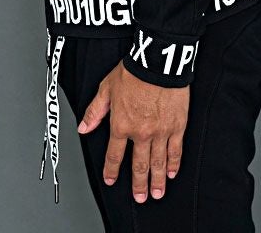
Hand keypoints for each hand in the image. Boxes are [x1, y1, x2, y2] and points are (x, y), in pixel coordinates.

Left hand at [77, 61, 189, 202]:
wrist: (157, 62)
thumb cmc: (132, 71)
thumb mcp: (106, 88)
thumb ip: (95, 111)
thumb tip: (84, 127)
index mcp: (121, 125)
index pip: (114, 155)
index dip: (112, 170)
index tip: (111, 180)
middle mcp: (140, 133)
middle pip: (139, 165)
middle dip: (139, 184)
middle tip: (140, 197)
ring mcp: (160, 132)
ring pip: (158, 162)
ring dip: (157, 180)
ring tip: (157, 193)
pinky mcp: (177, 126)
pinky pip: (175, 150)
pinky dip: (174, 163)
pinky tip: (172, 172)